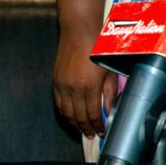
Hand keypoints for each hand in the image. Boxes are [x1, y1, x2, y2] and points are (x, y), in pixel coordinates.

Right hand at [49, 0, 114, 137]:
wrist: (80, 30)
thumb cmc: (99, 47)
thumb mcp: (110, 70)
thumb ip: (110, 92)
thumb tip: (109, 110)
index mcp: (89, 87)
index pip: (93, 115)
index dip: (97, 126)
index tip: (102, 131)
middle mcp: (73, 89)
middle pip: (78, 118)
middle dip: (86, 129)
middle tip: (92, 134)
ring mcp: (62, 85)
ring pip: (66, 113)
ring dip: (74, 124)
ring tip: (82, 129)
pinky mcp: (55, 81)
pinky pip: (58, 104)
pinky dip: (64, 113)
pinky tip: (71, 116)